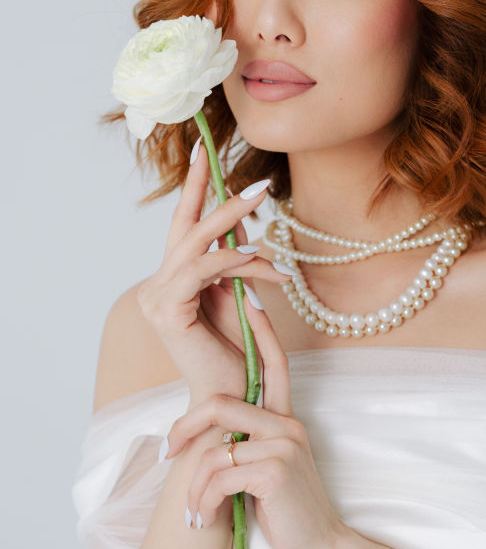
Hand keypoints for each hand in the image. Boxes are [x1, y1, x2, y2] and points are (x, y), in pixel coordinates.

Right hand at [136, 141, 289, 403]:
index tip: (203, 150)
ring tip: (264, 205)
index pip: (184, 226)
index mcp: (173, 280)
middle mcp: (159, 285)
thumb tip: (242, 222)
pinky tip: (262, 261)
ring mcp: (158, 298)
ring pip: (197, 243)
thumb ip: (234, 261)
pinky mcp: (167, 311)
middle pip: (186, 227)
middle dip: (218, 195)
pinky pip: (203, 269)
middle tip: (255, 179)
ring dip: (235, 222)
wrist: (234, 398)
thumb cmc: (238, 351)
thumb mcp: (238, 294)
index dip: (193, 188)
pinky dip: (234, 259)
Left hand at [162, 295, 348, 548]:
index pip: (274, 361)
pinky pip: (220, 476)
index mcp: (287, 417)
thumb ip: (252, 440)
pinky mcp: (275, 471)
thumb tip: (220, 433)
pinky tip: (207, 520)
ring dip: (196, 488)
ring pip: (215, 448)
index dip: (260, 328)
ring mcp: (284, 444)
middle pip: (221, 403)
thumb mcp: (269, 466)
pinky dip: (205, 502)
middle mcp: (288, 423)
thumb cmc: (289, 509)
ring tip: (195, 512)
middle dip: (185, 427)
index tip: (246, 297)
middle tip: (167, 452)